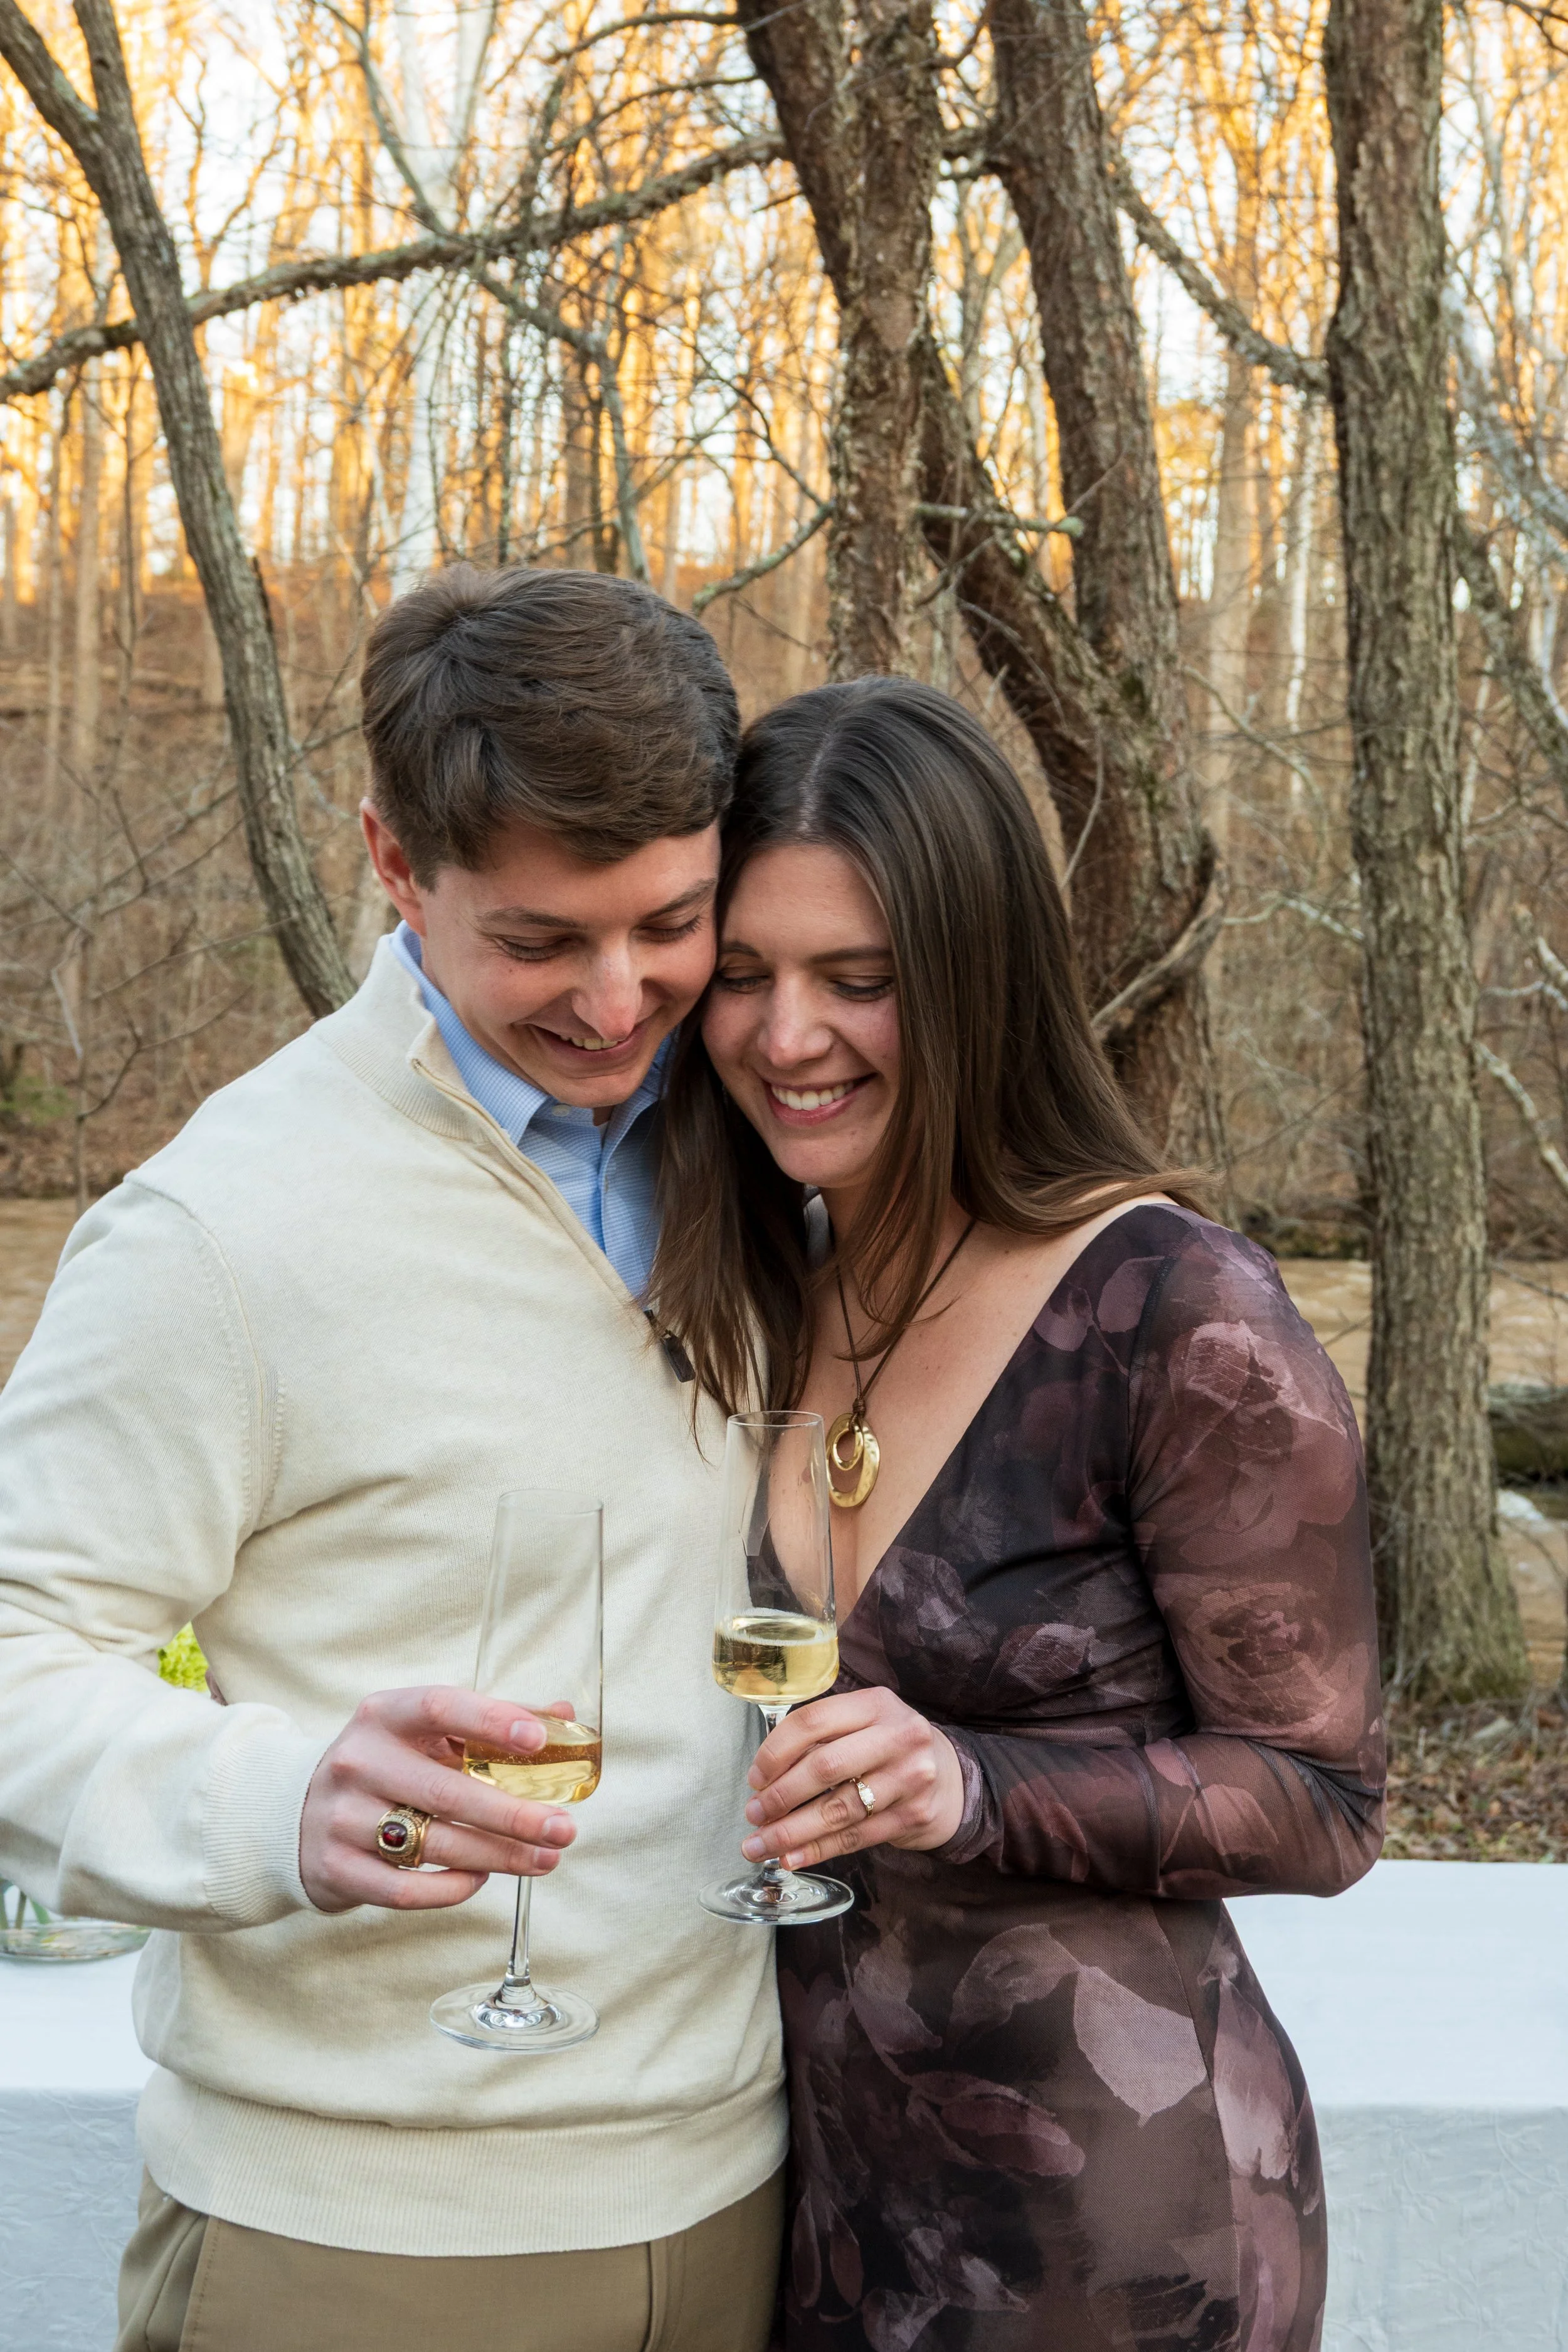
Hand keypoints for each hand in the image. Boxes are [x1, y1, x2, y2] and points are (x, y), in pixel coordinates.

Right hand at [299, 1686, 577, 1912]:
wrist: (297, 1812)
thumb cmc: (386, 1766)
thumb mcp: (423, 1733)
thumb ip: (490, 1724)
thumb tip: (565, 1716)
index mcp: (384, 1715)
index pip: (440, 1707)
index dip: (491, 1720)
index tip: (539, 1739)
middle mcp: (357, 1761)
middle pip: (446, 1791)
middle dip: (514, 1814)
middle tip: (565, 1828)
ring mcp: (341, 1817)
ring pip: (432, 1843)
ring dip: (499, 1856)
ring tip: (546, 1859)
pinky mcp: (335, 1868)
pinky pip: (404, 1889)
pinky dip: (451, 1889)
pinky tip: (482, 1880)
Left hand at [740, 1686, 965, 1869]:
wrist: (952, 1777)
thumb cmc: (890, 1748)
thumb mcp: (865, 1723)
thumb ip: (823, 1738)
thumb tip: (763, 1778)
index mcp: (876, 1704)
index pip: (814, 1721)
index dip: (776, 1751)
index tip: (755, 1777)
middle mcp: (898, 1736)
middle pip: (825, 1766)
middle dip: (780, 1795)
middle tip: (753, 1814)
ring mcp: (911, 1778)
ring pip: (838, 1809)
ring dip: (792, 1831)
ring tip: (760, 1845)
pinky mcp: (914, 1815)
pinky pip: (855, 1837)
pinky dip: (818, 1850)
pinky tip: (792, 1857)